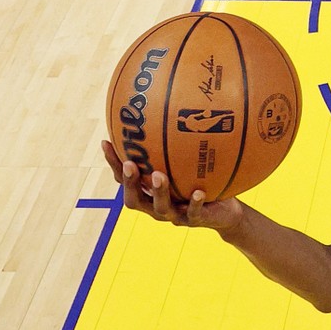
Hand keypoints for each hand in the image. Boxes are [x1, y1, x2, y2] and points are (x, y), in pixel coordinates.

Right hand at [101, 139, 243, 230]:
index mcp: (148, 192)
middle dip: (130, 182)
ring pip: (161, 208)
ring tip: (159, 175)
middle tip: (129, 164)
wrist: (224, 211)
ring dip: (159, 192)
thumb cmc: (200, 182)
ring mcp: (175, 215)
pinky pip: (194, 213)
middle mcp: (156, 205)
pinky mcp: (196, 220)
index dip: (113, 163)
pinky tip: (198, 192)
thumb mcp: (186, 163)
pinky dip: (195, 203)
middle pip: (134, 199)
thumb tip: (166, 109)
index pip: (124, 179)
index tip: (106, 142)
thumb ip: (173, 146)